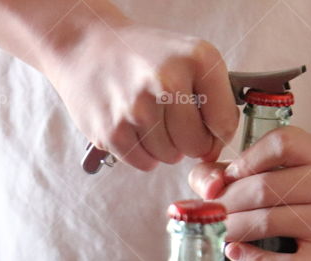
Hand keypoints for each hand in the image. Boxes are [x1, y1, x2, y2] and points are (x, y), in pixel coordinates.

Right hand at [43, 16, 237, 170]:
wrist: (86, 48)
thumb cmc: (141, 55)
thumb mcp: (187, 56)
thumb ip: (212, 95)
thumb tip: (217, 144)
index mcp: (196, 60)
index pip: (224, 123)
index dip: (217, 133)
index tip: (206, 130)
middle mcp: (168, 82)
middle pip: (196, 145)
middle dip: (189, 142)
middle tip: (174, 125)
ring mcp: (138, 109)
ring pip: (169, 156)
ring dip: (163, 147)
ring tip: (149, 120)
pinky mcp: (112, 131)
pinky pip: (144, 162)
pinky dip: (142, 153)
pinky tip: (134, 129)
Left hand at [188, 126, 310, 260]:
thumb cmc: (282, 203)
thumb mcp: (253, 175)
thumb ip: (217, 173)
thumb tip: (210, 189)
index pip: (280, 144)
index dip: (244, 162)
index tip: (226, 179)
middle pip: (265, 187)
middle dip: (226, 202)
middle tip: (209, 214)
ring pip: (268, 222)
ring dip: (233, 229)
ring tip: (217, 232)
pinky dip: (252, 259)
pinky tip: (234, 252)